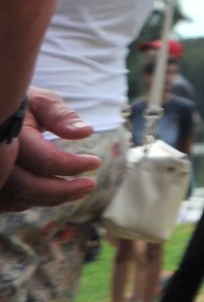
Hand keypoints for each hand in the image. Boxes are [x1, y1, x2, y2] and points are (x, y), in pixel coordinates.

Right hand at [0, 87, 99, 210]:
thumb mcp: (40, 101)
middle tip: (91, 185)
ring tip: (80, 190)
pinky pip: (9, 201)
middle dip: (62, 191)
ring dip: (51, 198)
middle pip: (26, 187)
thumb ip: (60, 115)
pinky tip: (55, 191)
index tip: (96, 162)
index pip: (43, 160)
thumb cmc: (20, 103)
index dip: (72, 165)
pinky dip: (33, 200)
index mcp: (8, 136)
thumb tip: (85, 132)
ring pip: (18, 198)